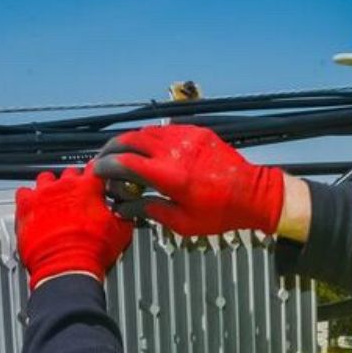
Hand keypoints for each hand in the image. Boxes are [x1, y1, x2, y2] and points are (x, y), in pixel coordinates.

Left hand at [15, 167, 133, 287]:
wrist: (66, 269)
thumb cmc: (91, 252)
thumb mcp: (121, 232)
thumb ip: (122, 213)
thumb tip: (125, 210)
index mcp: (89, 187)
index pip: (96, 168)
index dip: (99, 174)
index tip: (98, 181)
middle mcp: (65, 186)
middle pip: (70, 173)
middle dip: (76, 183)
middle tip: (79, 198)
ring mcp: (43, 195)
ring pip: (46, 179)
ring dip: (52, 187)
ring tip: (56, 200)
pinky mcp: (25, 207)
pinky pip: (23, 192)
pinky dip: (29, 198)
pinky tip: (35, 206)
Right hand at [91, 124, 284, 235]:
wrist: (254, 194)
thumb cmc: (221, 212)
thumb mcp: (183, 222)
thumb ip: (150, 211)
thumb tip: (124, 209)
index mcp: (169, 175)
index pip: (124, 162)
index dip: (104, 166)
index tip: (96, 173)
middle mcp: (175, 151)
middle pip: (129, 140)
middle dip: (110, 150)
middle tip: (102, 161)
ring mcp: (186, 137)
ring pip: (145, 131)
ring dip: (128, 142)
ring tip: (121, 156)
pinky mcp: (197, 132)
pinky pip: (165, 130)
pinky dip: (150, 138)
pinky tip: (148, 150)